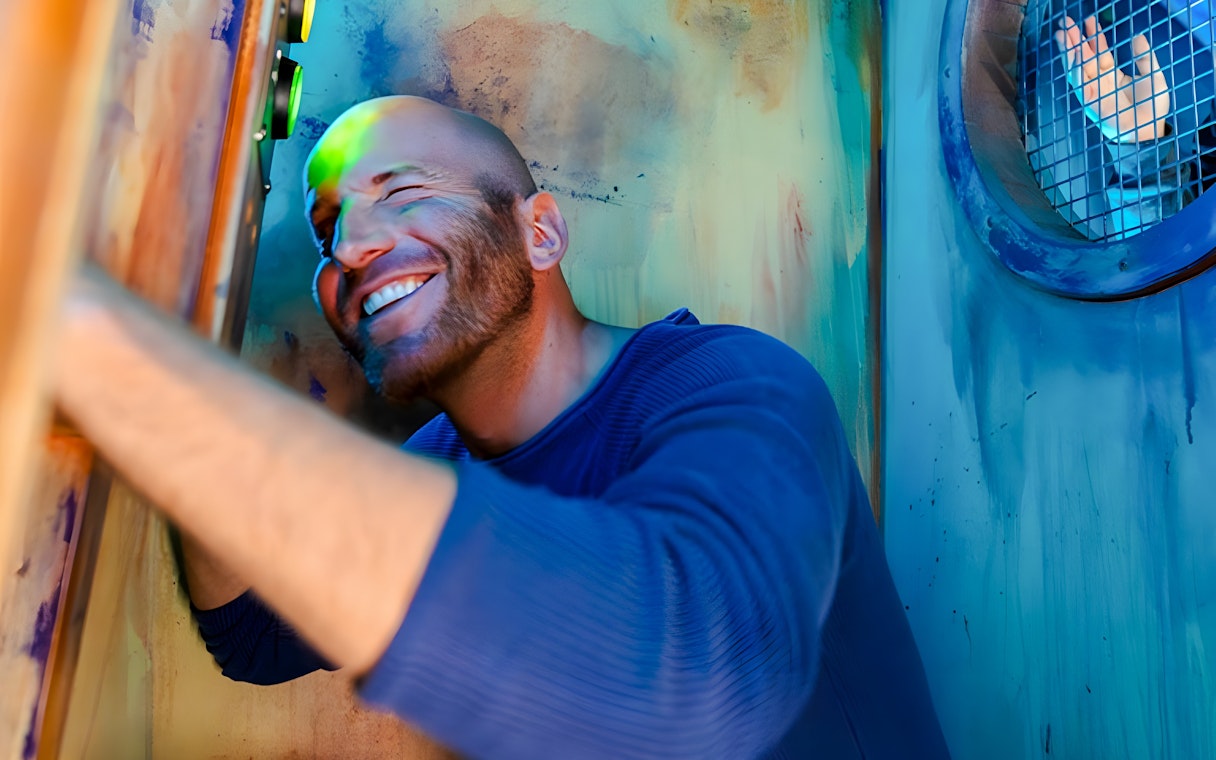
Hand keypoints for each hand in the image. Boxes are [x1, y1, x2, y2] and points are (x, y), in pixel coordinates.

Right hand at [1054, 15, 1170, 141]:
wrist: (1150, 129)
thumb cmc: (1152, 106)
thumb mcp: (1152, 74)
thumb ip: (1143, 57)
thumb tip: (1137, 36)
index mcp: (1112, 74)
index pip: (1098, 52)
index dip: (1094, 36)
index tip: (1089, 21)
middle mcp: (1099, 81)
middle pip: (1083, 57)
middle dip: (1075, 40)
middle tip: (1066, 22)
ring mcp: (1093, 91)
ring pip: (1076, 68)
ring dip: (1069, 51)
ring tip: (1063, 34)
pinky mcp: (1090, 102)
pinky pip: (1080, 84)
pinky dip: (1076, 69)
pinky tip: (1075, 55)